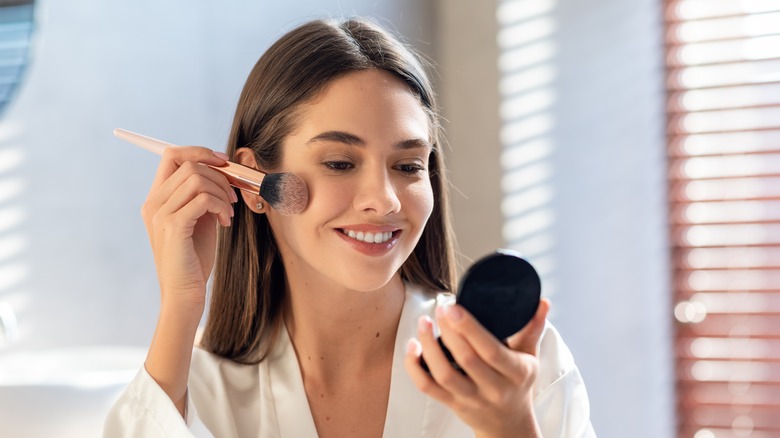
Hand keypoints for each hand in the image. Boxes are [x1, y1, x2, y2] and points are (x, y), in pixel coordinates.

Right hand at [141, 146, 236, 309]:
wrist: (185, 294)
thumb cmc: (194, 259)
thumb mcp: (199, 220)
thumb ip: (203, 195)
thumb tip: (223, 171)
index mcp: (156, 199)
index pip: (171, 155)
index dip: (199, 151)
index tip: (223, 162)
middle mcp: (153, 203)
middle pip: (188, 163)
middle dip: (219, 175)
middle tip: (232, 197)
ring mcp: (160, 214)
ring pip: (197, 178)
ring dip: (221, 192)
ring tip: (227, 213)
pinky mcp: (173, 226)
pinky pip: (203, 198)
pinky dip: (220, 206)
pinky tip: (224, 223)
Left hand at [404, 298, 550, 437]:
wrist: (509, 424)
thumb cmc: (518, 383)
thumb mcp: (530, 357)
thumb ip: (533, 328)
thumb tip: (543, 301)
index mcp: (516, 373)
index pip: (491, 350)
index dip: (470, 328)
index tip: (454, 306)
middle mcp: (494, 388)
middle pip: (466, 359)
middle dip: (449, 330)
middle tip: (441, 308)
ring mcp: (471, 398)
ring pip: (444, 374)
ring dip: (429, 346)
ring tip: (424, 322)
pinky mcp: (452, 404)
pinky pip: (428, 387)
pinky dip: (415, 367)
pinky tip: (412, 346)